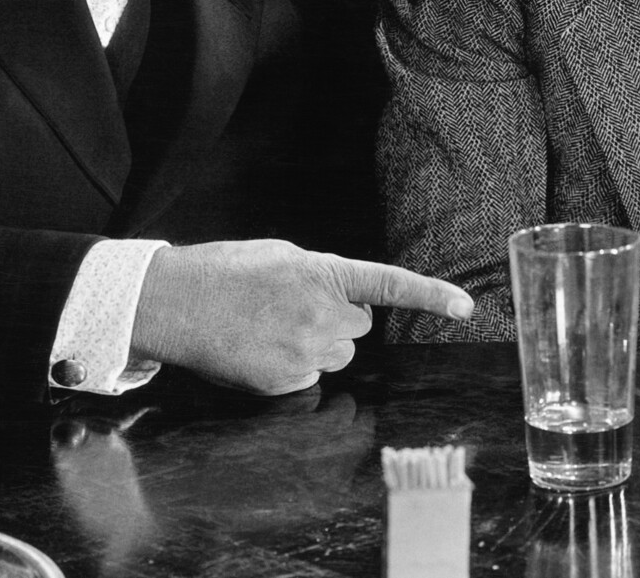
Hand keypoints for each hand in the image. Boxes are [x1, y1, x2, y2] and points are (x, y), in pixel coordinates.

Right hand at [129, 239, 473, 394]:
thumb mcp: (280, 256)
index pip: (389, 285)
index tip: (467, 306)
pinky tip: (260, 348)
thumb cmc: (223, 273)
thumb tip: (343, 297)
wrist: (172, 303)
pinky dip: (292, 367)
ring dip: (317, 345)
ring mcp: (304, 353)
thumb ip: (322, 274)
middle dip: (337, 320)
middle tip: (294, 308)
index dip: (431, 295)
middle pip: (359, 329)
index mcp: (323, 274)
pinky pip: (309, 378)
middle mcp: (321, 315)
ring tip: (271, 328)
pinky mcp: (286, 383)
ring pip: (337, 356)